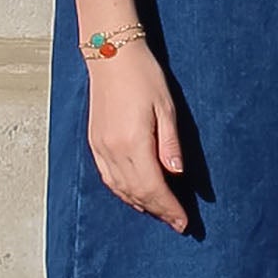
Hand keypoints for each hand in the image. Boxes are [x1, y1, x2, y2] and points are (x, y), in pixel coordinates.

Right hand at [85, 42, 188, 232]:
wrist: (110, 54)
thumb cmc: (143, 76)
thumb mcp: (166, 108)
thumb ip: (170, 144)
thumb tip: (177, 174)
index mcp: (133, 143)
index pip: (153, 187)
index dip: (169, 208)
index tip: (183, 223)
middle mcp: (113, 150)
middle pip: (137, 193)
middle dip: (158, 211)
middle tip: (177, 223)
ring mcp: (100, 147)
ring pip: (120, 189)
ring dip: (141, 205)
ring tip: (160, 214)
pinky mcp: (94, 142)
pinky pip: (108, 177)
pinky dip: (122, 192)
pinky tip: (134, 197)